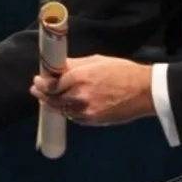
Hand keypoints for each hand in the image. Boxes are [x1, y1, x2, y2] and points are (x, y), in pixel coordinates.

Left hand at [30, 55, 154, 125]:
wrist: (144, 91)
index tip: (37, 80)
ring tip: (46, 99)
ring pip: (61, 110)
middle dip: (42, 94)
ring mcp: (86, 110)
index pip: (52, 84)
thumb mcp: (97, 60)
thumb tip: (58, 66)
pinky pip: (74, 117)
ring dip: (52, 104)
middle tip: (36, 90)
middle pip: (52, 98)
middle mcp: (80, 95)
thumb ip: (75, 64)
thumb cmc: (123, 71)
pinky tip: (65, 106)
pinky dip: (67, 111)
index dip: (41, 83)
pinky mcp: (94, 120)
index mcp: (80, 77)